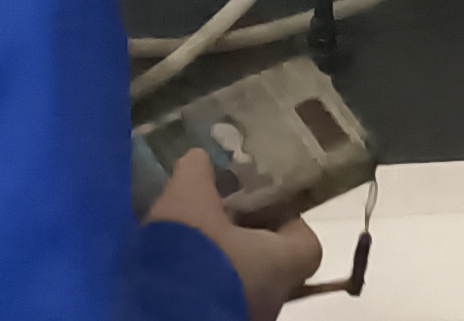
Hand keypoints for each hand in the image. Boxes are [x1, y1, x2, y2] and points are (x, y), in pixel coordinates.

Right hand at [143, 144, 326, 316]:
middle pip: (272, 264)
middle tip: (215, 218)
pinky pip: (220, 298)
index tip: (258, 206)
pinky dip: (205, 283)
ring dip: (223, 263)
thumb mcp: (189, 196)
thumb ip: (199, 172)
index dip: (286, 222)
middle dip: (246, 241)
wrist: (156, 310)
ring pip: (245, 284)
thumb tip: (199, 159)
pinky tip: (175, 268)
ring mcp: (246, 317)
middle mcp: (272, 299)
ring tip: (189, 242)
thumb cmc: (191, 250)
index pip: (307, 245)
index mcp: (280, 266)